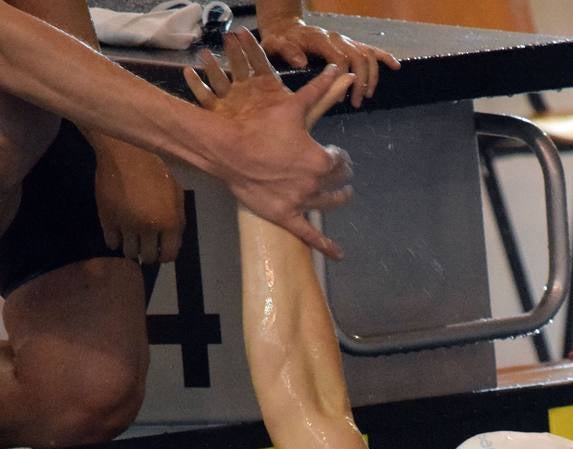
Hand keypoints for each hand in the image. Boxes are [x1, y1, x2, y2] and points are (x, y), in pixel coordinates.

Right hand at [92, 138, 184, 263]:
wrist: (126, 154)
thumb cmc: (155, 170)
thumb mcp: (176, 193)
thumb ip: (178, 219)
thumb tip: (173, 241)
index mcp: (170, 222)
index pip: (169, 255)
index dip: (164, 256)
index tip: (160, 251)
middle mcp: (149, 228)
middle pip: (147, 257)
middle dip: (147, 254)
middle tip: (144, 246)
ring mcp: (127, 226)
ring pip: (129, 252)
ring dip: (131, 249)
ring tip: (130, 239)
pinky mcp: (107, 220)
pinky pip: (111, 242)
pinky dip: (114, 241)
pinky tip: (117, 233)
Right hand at [184, 28, 353, 259]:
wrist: (228, 150)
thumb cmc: (259, 127)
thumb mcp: (291, 107)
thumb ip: (317, 91)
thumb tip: (336, 69)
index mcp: (319, 158)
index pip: (339, 161)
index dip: (339, 156)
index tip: (336, 153)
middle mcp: (313, 183)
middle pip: (337, 183)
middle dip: (342, 176)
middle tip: (342, 174)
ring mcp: (301, 202)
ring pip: (329, 205)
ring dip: (339, 200)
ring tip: (343, 196)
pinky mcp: (286, 217)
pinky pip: (310, 235)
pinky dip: (326, 246)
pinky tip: (339, 255)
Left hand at [259, 17, 400, 108]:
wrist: (286, 29)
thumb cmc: (281, 41)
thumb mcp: (276, 45)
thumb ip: (287, 52)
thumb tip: (301, 62)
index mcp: (321, 40)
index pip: (341, 59)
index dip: (344, 79)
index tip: (343, 98)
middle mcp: (336, 38)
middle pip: (359, 58)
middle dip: (361, 81)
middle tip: (356, 103)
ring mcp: (345, 40)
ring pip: (367, 55)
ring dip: (371, 77)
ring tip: (366, 96)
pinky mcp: (350, 44)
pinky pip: (370, 49)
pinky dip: (384, 57)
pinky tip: (395, 67)